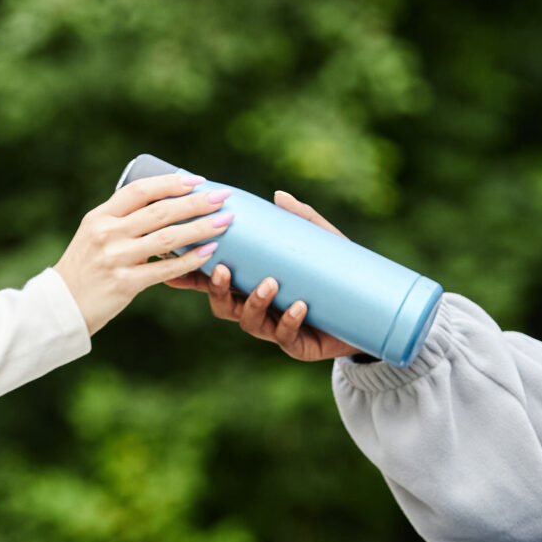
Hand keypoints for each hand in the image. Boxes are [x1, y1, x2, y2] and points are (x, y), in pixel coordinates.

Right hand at [55, 173, 235, 334]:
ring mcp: (116, 258)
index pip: (140, 191)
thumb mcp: (94, 236)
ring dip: (200, 228)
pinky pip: (165, 269)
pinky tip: (210, 251)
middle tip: (222, 196)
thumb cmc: (85, 269)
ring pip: (168, 237)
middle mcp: (107, 233)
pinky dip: (190, 259)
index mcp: (99, 217)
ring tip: (225, 221)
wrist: (61, 307)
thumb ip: (121, 221)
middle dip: (195, 202)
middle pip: (160, 211)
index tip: (197, 180)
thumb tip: (164, 205)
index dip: (170, 183)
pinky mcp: (125, 283)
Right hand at [173, 191, 363, 361]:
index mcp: (252, 283)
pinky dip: (289, 321)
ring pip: (249, 321)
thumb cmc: (337, 272)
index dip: (191, 276)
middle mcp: (257, 307)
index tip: (173, 263)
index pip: (215, 280)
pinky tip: (298, 307)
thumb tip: (280, 196)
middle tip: (223, 271)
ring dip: (255, 302)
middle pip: (223, 305)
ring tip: (269, 284)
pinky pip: (286, 336)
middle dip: (218, 290)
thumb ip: (302, 219)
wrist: (369, 312)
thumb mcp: (321, 242)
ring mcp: (275, 328)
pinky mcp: (297, 344)